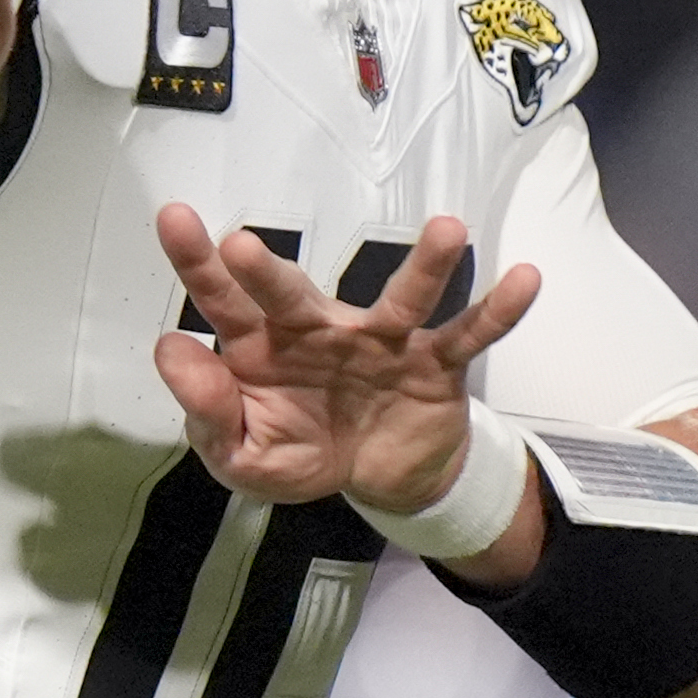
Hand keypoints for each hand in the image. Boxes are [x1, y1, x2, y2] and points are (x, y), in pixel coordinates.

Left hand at [151, 210, 538, 512]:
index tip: (174, 220)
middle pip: (291, 294)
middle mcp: (318, 330)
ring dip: (427, 266)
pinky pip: (468, 336)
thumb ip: (207, 412)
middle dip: (265, 271)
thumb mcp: (245, 456)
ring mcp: (380, 343)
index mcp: (263, 348)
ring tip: (450, 229)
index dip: (196, 265)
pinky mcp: (432, 365)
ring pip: (403, 298)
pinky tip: (524, 279)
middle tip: (239, 244)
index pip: (222, 302)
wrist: (380, 477)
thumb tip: (172, 349)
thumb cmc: (305, 448)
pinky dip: (498, 311)